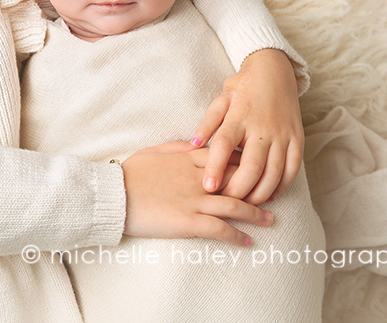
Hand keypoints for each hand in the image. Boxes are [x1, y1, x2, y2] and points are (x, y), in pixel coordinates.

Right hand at [120, 141, 272, 247]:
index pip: (226, 157)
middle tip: (273, 193)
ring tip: (269, 220)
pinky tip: (247, 241)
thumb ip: (177, 148)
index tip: (257, 167)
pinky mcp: (188, 222)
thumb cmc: (129, 173)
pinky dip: (236, 236)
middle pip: (237, 180)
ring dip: (255, 214)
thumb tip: (196, 145)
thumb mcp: (154, 151)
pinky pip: (220, 229)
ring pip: (234, 205)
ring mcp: (194, 200)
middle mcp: (197, 178)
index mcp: (188, 159)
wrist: (114, 195)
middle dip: (258, 186)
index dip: (244, 162)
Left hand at [190, 48, 303, 204]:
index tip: (208, 187)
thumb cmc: (242, 88)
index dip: (215, 168)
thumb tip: (193, 144)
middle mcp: (262, 128)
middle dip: (238, 189)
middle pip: (251, 167)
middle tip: (226, 203)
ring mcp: (282, 135)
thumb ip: (208, 123)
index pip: (225, 146)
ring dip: (260, 193)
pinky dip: (282, 185)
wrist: (274, 72)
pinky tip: (270, 196)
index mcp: (239, 117)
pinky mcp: (297, 139)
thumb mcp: (220, 100)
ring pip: (273, 173)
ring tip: (246, 205)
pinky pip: (292, 169)